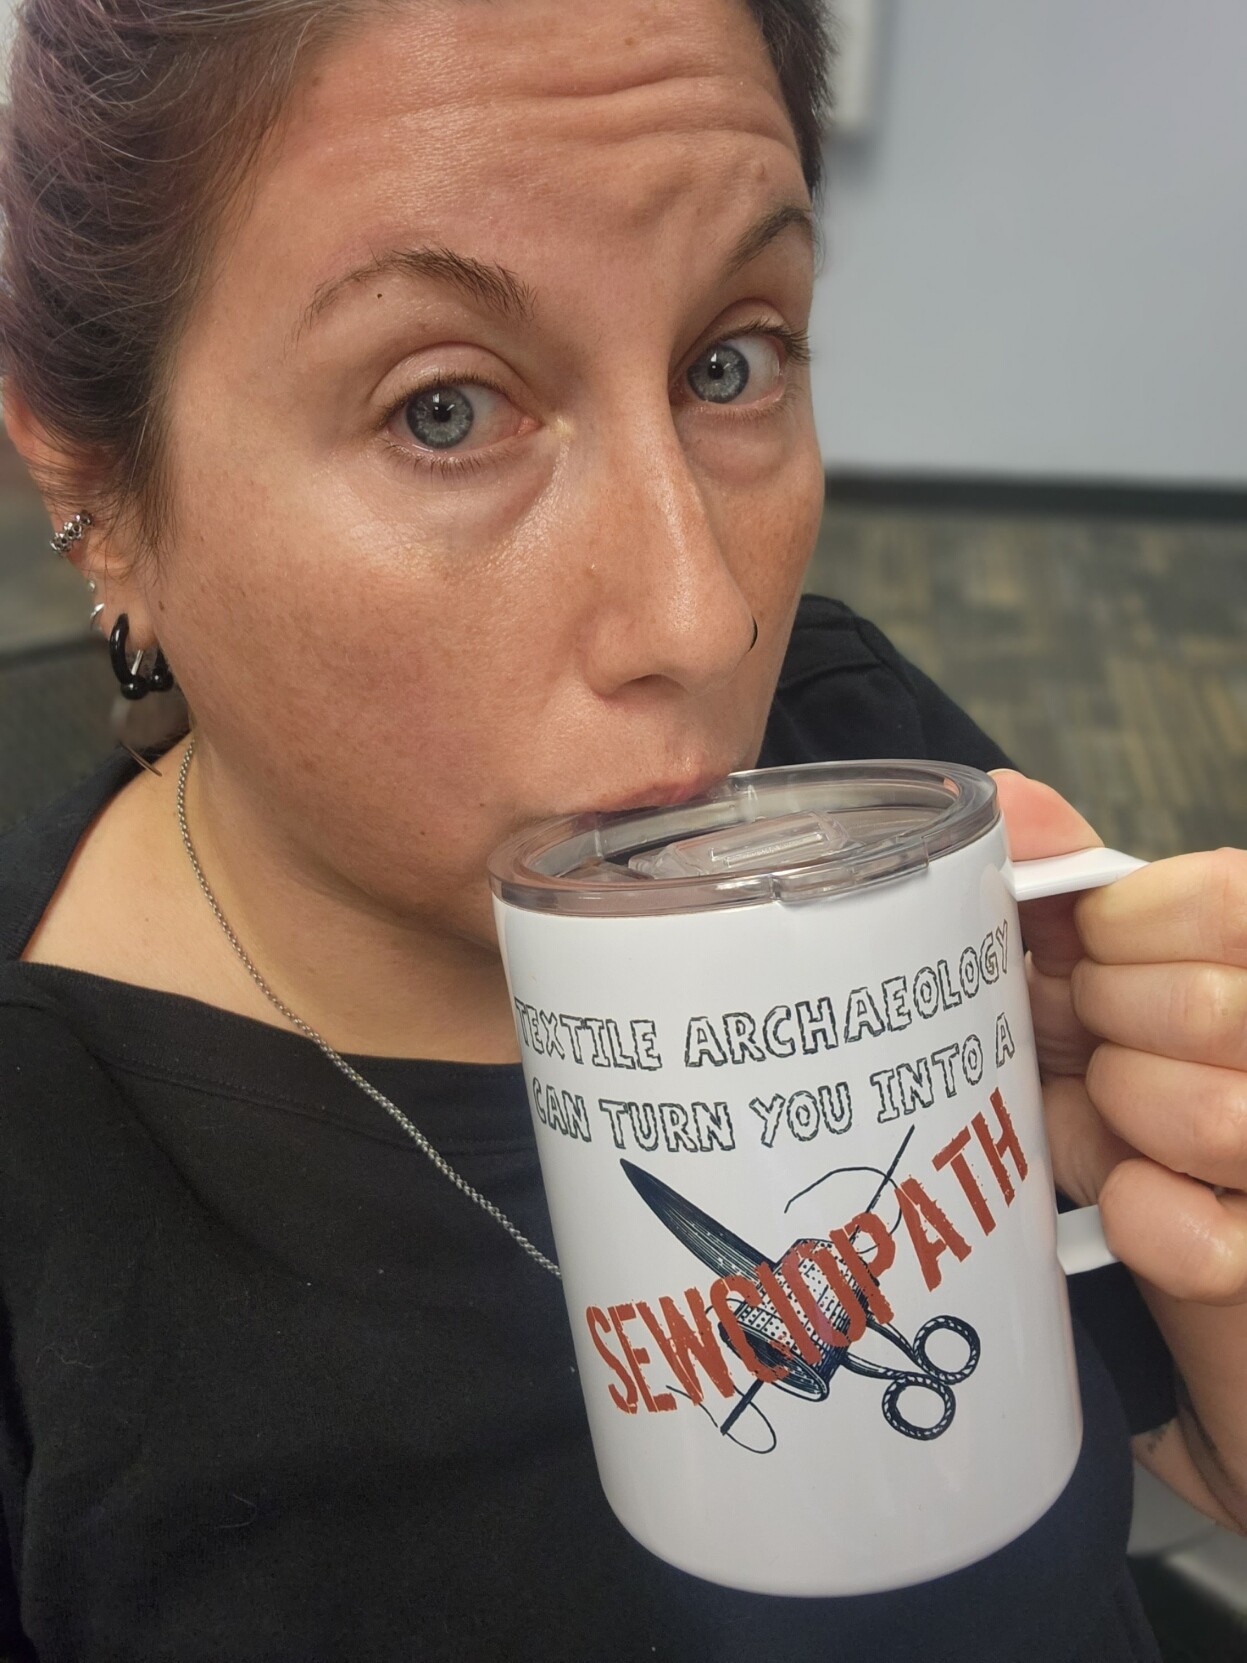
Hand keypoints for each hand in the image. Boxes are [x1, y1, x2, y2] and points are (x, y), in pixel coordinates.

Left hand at [993, 770, 1246, 1306]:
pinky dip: (1137, 1217)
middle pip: (1212, 1008)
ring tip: (1118, 1109)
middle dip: (1110, 1022)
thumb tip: (1008, 800)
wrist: (1160, 1223)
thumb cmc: (1130, 1077)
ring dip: (1127, 1113)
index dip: (1126, 928)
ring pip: (1217, 1120)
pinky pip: (1196, 1241)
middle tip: (1096, 1039)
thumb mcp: (1099, 972)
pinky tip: (1130, 1196)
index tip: (1093, 953)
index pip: (1230, 898)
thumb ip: (1067, 878)